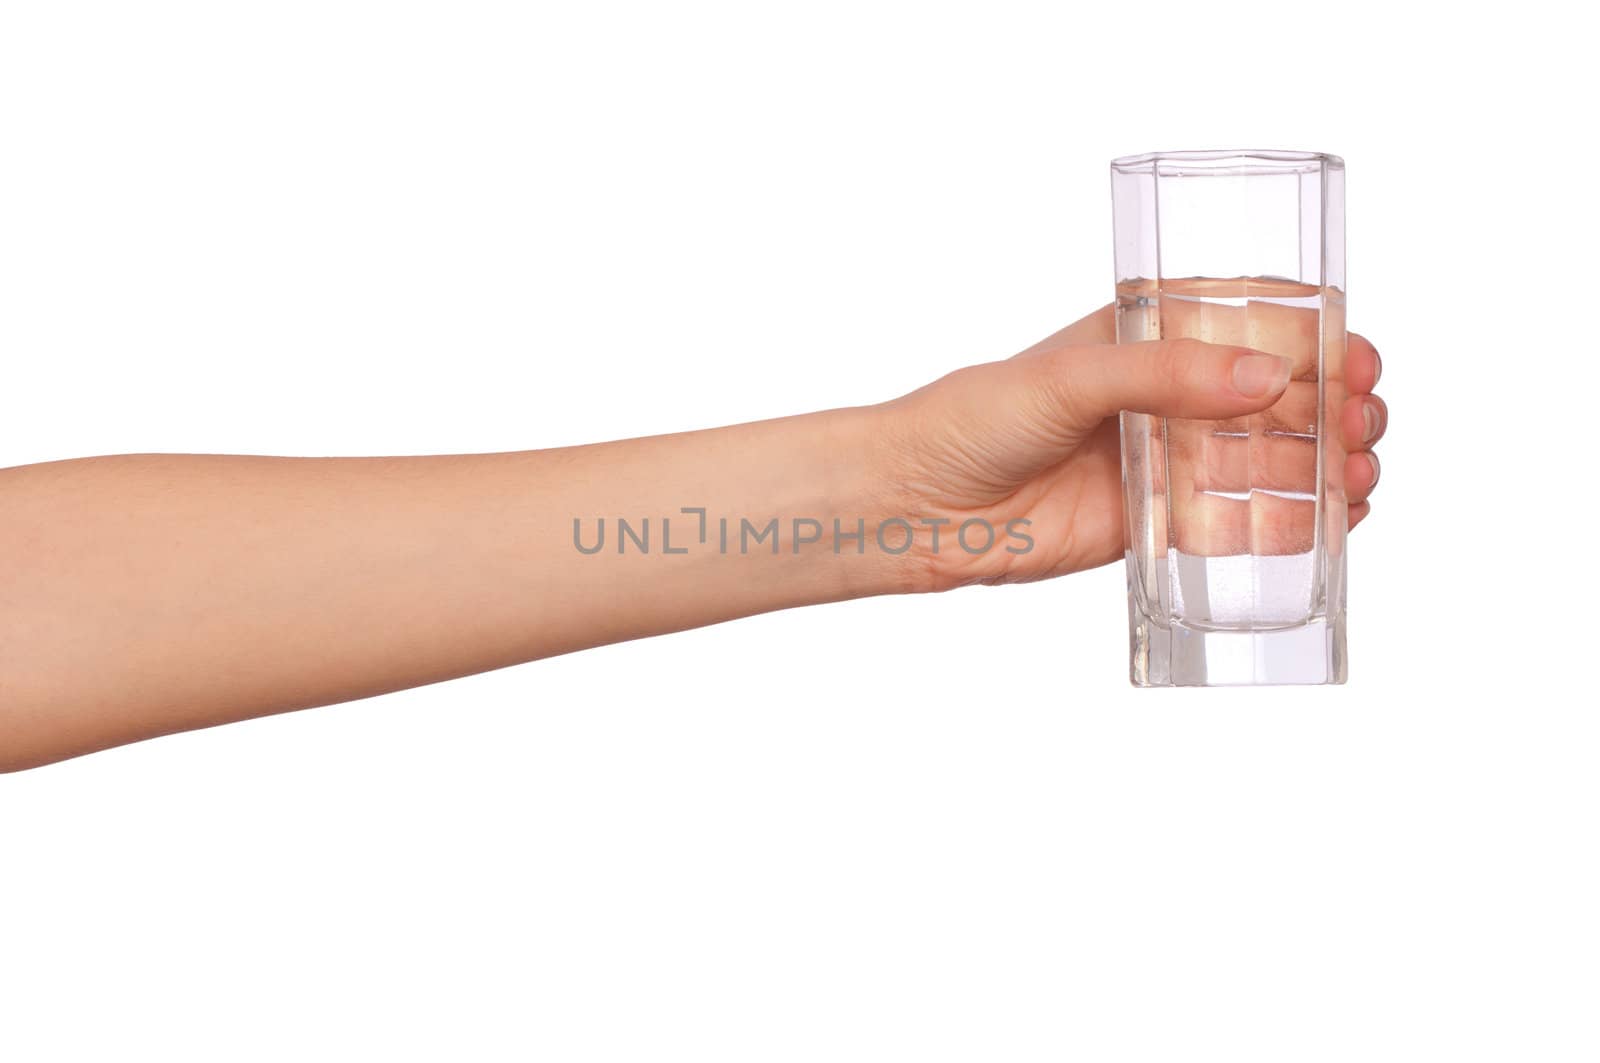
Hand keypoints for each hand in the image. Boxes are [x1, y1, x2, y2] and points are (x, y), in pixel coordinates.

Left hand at [873, 305, 1385, 591]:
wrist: (921, 503)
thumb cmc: (975, 418)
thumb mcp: (1070, 377)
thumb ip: (1163, 376)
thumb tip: (1267, 378)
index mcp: (1150, 337)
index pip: (1253, 324)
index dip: (1316, 340)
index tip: (1357, 361)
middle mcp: (1168, 396)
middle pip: (1279, 395)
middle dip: (1336, 409)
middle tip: (1361, 428)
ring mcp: (1167, 460)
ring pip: (1270, 459)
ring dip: (1327, 467)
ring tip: (1358, 482)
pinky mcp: (1157, 524)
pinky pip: (1238, 522)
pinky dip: (1292, 524)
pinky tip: (1332, 525)